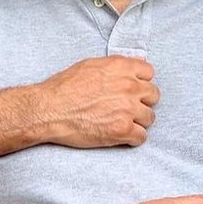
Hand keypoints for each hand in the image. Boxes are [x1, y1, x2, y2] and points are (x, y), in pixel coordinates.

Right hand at [37, 56, 159, 148]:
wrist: (49, 109)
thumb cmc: (63, 88)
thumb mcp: (90, 65)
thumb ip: (115, 67)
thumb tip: (131, 67)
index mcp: (121, 67)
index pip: (149, 73)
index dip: (141, 81)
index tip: (133, 89)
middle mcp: (129, 86)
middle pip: (153, 95)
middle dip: (142, 101)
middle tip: (128, 107)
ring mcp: (127, 109)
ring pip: (149, 117)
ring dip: (138, 121)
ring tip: (122, 122)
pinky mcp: (122, 130)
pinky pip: (141, 137)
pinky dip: (132, 138)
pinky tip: (120, 135)